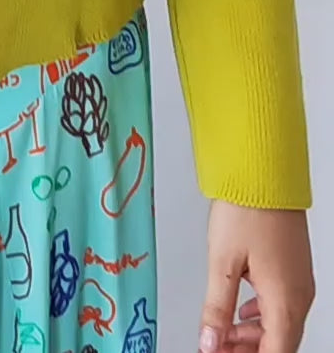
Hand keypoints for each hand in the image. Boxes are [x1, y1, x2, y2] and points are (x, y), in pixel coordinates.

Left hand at [200, 201, 313, 351]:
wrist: (265, 173)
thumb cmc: (248, 208)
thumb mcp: (222, 262)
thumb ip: (217, 308)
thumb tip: (209, 342)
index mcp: (285, 301)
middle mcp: (299, 295)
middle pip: (278, 343)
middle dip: (248, 351)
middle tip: (217, 349)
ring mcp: (298, 281)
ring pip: (280, 325)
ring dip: (253, 335)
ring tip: (222, 334)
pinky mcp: (293, 268)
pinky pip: (281, 305)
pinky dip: (260, 316)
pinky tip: (240, 311)